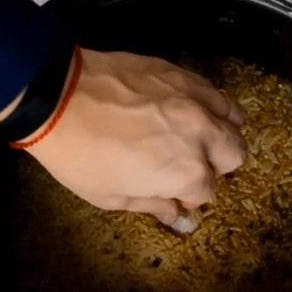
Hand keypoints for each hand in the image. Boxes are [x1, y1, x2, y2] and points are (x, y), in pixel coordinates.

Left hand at [22, 48, 246, 223]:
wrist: (56, 97)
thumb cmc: (80, 155)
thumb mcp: (112, 197)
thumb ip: (154, 206)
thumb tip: (179, 217)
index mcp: (186, 173)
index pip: (207, 192)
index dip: (189, 196)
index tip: (172, 194)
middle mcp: (201, 136)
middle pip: (234, 155)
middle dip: (217, 166)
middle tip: (190, 167)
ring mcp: (194, 100)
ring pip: (234, 121)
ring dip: (222, 135)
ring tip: (199, 138)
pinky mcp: (181, 75)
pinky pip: (214, 92)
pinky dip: (214, 107)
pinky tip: (196, 112)